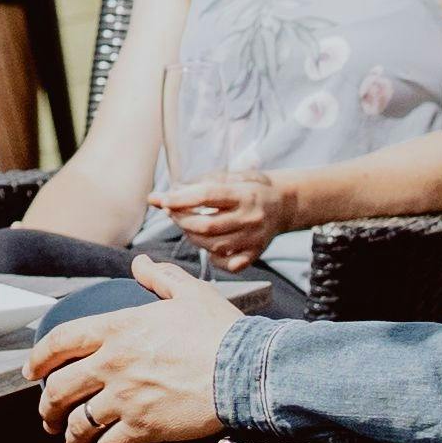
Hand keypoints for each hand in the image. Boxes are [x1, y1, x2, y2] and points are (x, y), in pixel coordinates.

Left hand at [25, 257, 241, 442]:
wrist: (246, 370)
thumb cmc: (220, 331)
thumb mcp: (188, 293)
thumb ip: (159, 278)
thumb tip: (140, 265)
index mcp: (117, 328)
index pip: (61, 341)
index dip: (39, 358)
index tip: (31, 372)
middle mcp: (112, 363)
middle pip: (61, 388)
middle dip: (48, 407)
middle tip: (47, 417)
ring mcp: (125, 397)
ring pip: (80, 423)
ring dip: (69, 439)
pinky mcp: (143, 427)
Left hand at [152, 173, 287, 269]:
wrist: (284, 204)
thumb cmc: (249, 187)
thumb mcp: (227, 177)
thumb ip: (194, 185)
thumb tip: (156, 198)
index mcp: (243, 194)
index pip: (207, 196)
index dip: (181, 199)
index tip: (163, 201)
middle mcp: (250, 218)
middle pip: (207, 225)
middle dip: (182, 220)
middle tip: (171, 213)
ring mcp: (254, 239)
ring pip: (214, 246)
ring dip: (192, 238)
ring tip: (187, 226)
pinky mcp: (256, 254)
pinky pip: (229, 265)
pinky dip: (213, 259)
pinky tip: (208, 246)